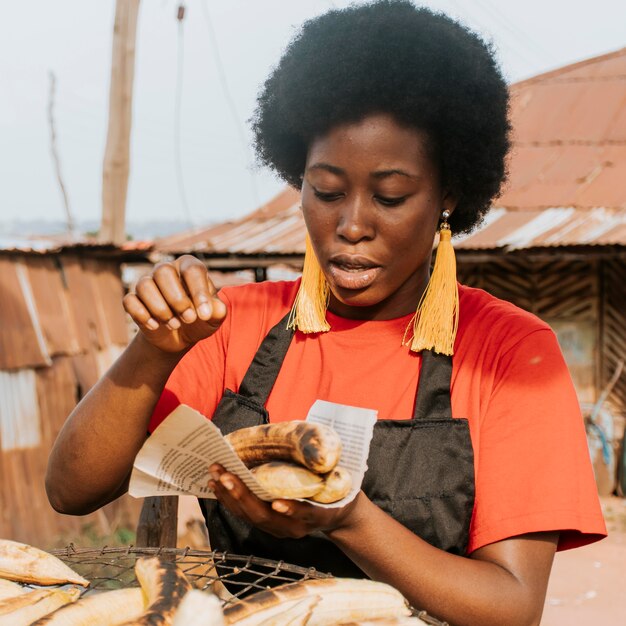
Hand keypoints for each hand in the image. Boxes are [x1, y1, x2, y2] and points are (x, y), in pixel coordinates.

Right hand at [123, 255, 226, 353]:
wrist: (180, 336)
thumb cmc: (200, 320)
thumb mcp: (214, 318)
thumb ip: (218, 311)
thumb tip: (211, 309)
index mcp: (189, 267)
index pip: (192, 269)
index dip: (199, 292)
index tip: (204, 315)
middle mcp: (167, 270)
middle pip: (163, 271)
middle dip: (177, 300)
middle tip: (189, 319)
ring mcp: (148, 283)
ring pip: (144, 285)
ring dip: (160, 309)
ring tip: (174, 325)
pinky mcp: (134, 299)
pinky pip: (129, 301)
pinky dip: (143, 315)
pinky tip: (155, 326)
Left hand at [208, 464, 361, 538]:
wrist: (337, 514)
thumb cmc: (336, 489)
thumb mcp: (339, 479)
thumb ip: (327, 468)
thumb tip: (317, 449)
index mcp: (316, 515)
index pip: (303, 514)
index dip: (292, 511)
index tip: (278, 504)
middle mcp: (295, 528)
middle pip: (265, 516)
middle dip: (242, 495)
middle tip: (224, 475)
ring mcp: (280, 530)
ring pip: (251, 517)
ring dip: (230, 496)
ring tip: (215, 475)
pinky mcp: (269, 527)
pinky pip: (245, 516)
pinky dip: (230, 500)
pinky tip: (216, 486)